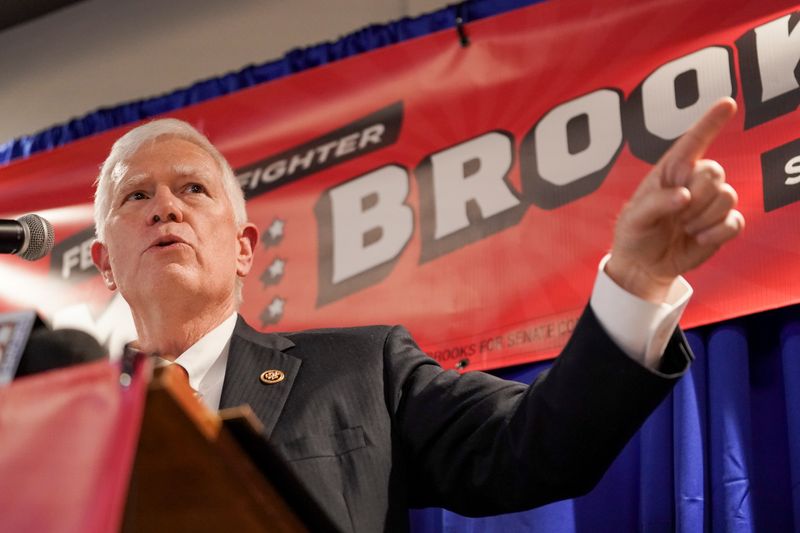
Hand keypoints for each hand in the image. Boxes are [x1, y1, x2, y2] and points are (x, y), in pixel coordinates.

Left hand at [606, 97, 744, 302]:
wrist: (644, 266)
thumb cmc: (634, 235)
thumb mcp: (634, 218)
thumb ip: (656, 203)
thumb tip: (684, 196)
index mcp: (670, 172)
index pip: (692, 142)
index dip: (710, 122)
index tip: (727, 103)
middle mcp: (692, 182)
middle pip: (715, 172)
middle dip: (697, 197)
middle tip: (677, 216)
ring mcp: (709, 203)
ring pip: (727, 197)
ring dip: (704, 217)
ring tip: (684, 228)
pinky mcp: (721, 225)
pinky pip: (735, 221)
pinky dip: (717, 233)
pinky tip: (698, 239)